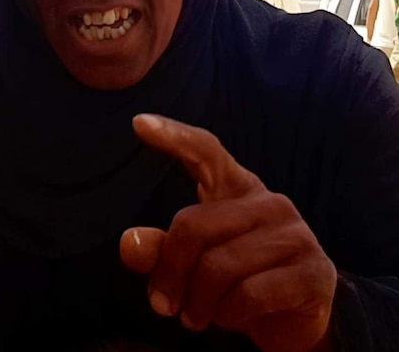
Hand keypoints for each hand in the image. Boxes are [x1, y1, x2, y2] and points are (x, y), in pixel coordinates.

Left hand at [120, 114, 335, 351]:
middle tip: (162, 305)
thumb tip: (129, 242)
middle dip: (169, 272)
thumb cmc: (234, 279)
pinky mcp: (313, 273)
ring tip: (195, 316)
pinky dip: (228, 315)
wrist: (295, 319)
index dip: (174, 137)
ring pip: (219, 266)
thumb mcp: (192, 262)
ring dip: (198, 302)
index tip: (139, 123)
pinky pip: (250, 294)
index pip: (205, 152)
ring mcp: (295, 236)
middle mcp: (269, 202)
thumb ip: (160, 249)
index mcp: (236, 187)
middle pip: (193, 225)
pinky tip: (226, 318)